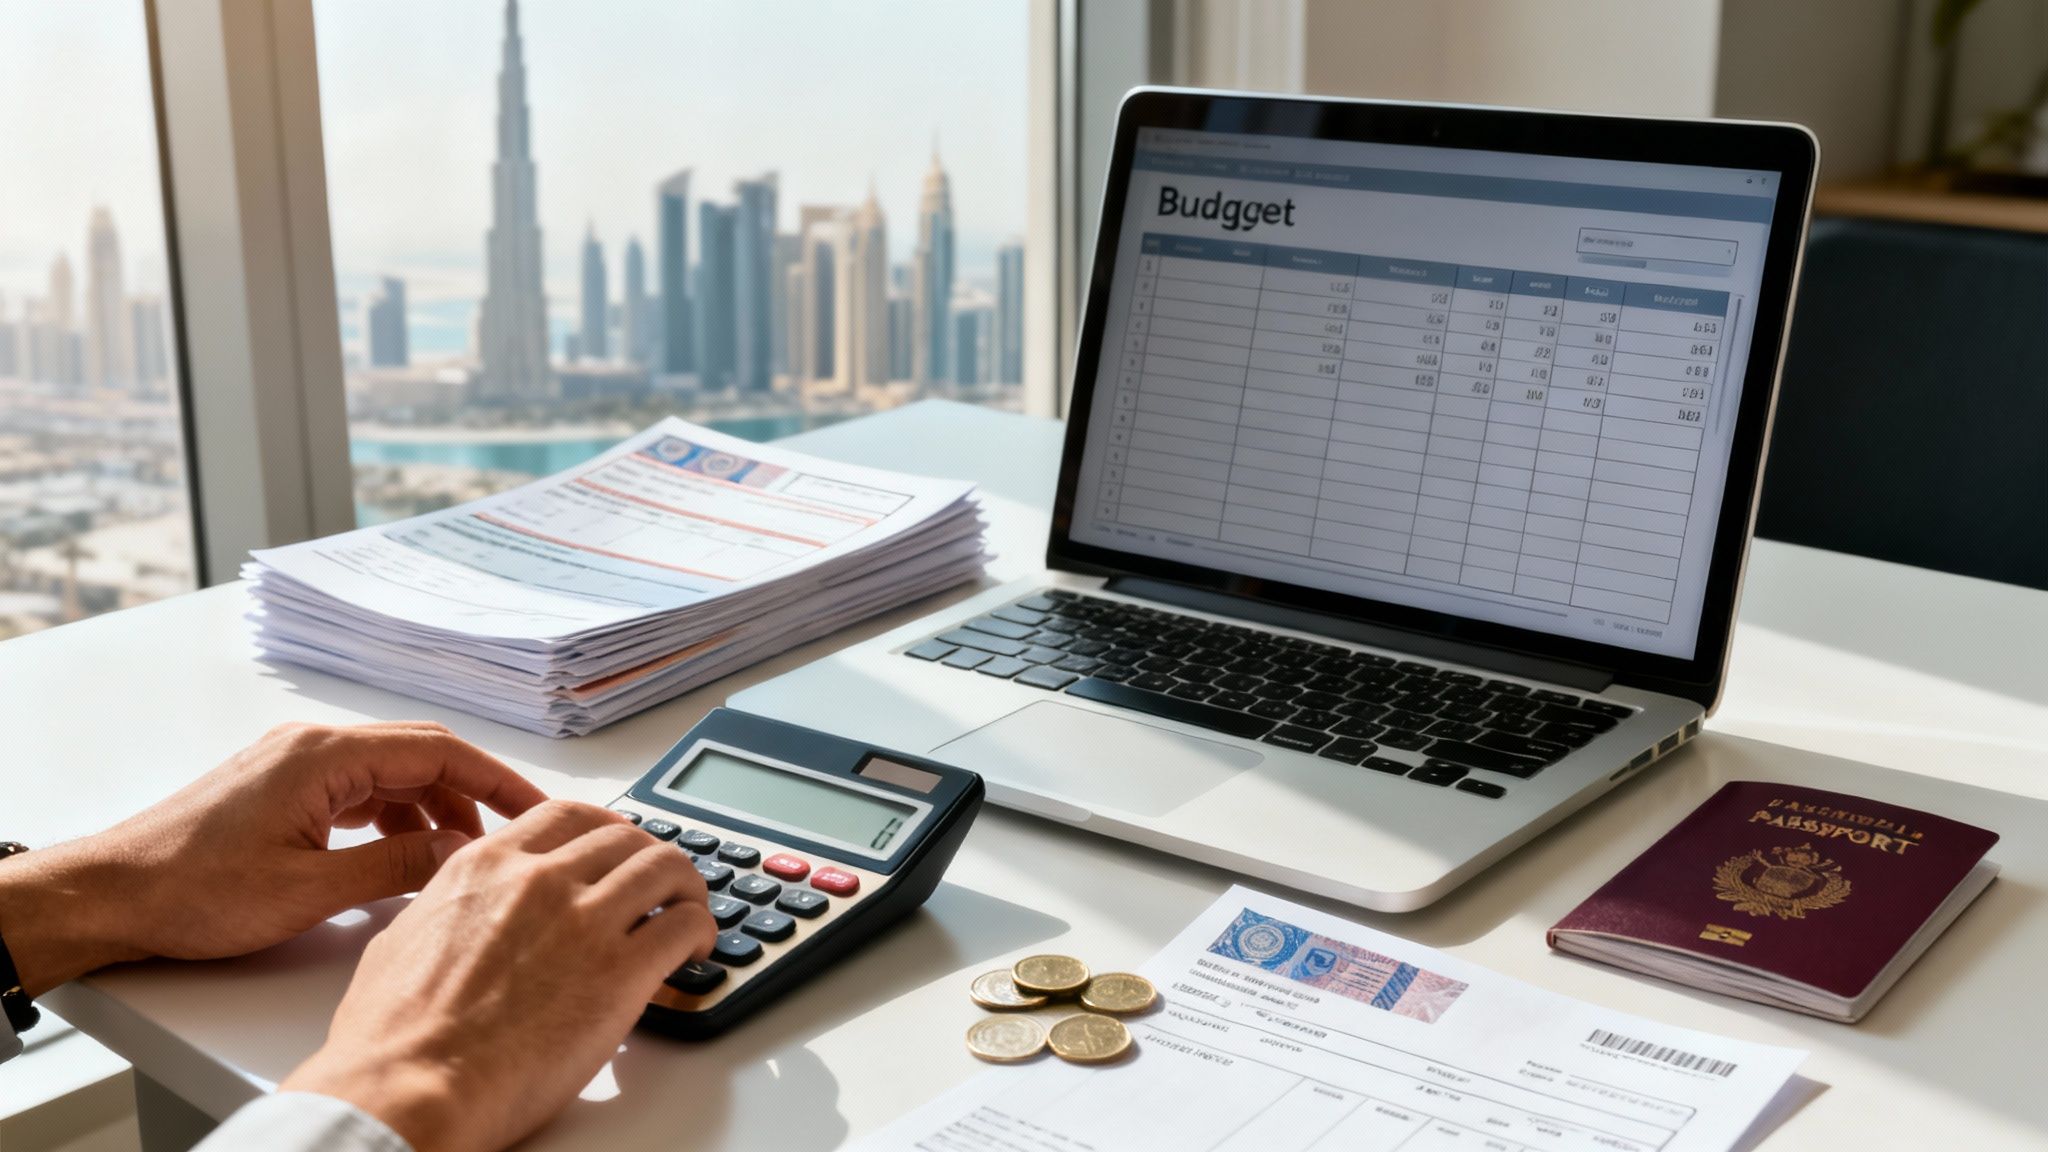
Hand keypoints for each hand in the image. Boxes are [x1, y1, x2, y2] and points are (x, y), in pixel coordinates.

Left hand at [0, 721, 546, 994]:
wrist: (110, 894)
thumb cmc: (193, 891)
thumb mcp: (310, 890)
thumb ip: (396, 867)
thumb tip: (461, 853)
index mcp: (323, 755)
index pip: (437, 749)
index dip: (497, 779)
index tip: (538, 809)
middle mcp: (311, 745)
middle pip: (419, 754)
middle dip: (472, 794)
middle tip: (514, 836)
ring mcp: (293, 764)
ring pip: (389, 773)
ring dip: (431, 808)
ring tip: (459, 858)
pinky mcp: (280, 788)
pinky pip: (357, 789)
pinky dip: (392, 817)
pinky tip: (401, 856)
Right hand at [283, 800, 716, 1151]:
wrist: (410, 1088)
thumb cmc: (394, 1035)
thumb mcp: (405, 937)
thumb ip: (448, 905)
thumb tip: (463, 902)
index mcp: (488, 865)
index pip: (568, 815)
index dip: (604, 829)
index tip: (617, 847)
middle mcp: (540, 879)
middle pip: (624, 838)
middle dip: (647, 857)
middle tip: (659, 884)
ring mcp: (584, 920)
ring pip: (665, 868)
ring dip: (685, 886)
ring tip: (689, 912)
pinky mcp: (620, 971)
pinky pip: (683, 925)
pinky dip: (699, 929)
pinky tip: (695, 949)